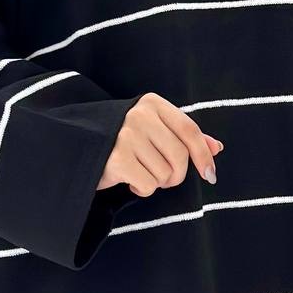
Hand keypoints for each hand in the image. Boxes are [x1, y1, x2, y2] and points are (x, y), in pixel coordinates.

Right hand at [98, 92, 224, 195]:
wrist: (76, 144)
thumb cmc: (121, 138)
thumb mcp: (153, 129)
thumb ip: (184, 136)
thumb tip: (217, 147)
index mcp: (152, 104)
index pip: (189, 129)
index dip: (203, 154)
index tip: (210, 175)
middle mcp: (139, 116)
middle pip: (180, 155)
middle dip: (176, 175)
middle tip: (164, 178)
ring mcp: (126, 136)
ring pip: (165, 173)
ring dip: (156, 182)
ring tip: (140, 172)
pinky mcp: (115, 159)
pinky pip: (148, 185)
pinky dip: (142, 189)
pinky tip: (129, 180)